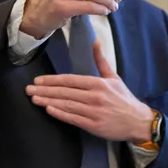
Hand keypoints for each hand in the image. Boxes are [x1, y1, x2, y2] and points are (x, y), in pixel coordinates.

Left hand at [25, 40, 154, 142]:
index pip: (70, 80)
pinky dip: (60, 114)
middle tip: (28, 89)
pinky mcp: (94, 125)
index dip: (52, 80)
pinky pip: (73, 118)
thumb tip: (95, 41)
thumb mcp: (114, 77)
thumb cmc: (124, 99)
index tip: (38, 80)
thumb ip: (101, 61)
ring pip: (66, 105)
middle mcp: (95, 96)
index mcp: (99, 83)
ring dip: (48, 101)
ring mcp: (94, 112)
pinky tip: (49, 109)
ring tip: (34, 98)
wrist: (139, 121)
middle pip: (65, 92)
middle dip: (45, 90)